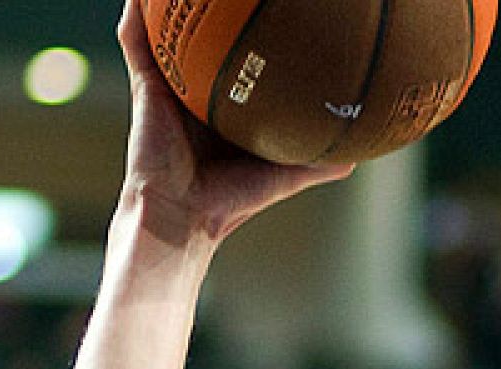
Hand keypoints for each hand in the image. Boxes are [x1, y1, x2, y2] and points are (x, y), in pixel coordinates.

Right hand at [116, 0, 350, 244]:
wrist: (184, 215)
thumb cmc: (233, 200)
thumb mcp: (287, 176)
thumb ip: (321, 164)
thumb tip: (362, 153)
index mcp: (229, 107)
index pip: (245, 63)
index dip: (257, 40)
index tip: (278, 16)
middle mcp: (199, 91)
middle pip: (206, 41)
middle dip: (213, 12)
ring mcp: (170, 85)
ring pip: (169, 33)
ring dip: (173, 7)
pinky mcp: (147, 85)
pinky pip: (138, 41)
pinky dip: (140, 14)